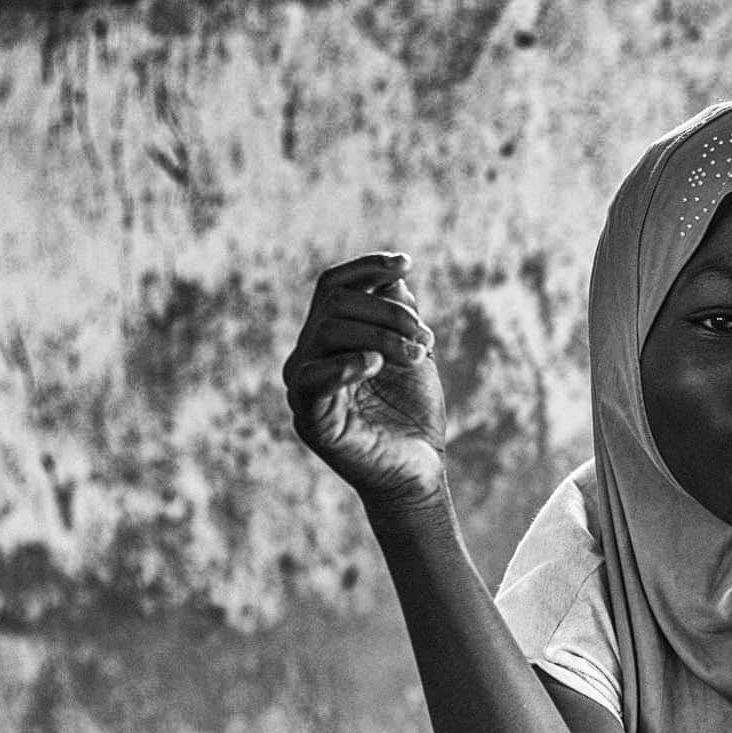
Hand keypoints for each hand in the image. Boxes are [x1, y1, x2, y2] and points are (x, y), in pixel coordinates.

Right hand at [284, 253, 446, 507]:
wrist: (417, 469)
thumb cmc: (411, 410)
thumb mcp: (413, 350)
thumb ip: (399, 313)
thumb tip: (394, 279)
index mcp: (328, 336)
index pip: (334, 285)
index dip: (367, 268)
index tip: (407, 264)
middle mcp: (308, 356)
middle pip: (337, 302)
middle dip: (390, 312)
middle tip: (427, 341)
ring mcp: (304, 386)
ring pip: (330, 329)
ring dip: (383, 335)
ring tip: (416, 357)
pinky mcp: (310, 420)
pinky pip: (314, 380)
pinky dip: (344, 364)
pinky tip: (373, 363)